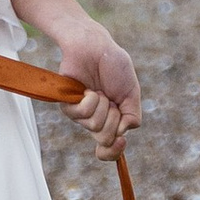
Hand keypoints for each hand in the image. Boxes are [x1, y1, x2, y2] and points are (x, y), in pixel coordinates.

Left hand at [56, 21, 141, 158]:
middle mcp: (96, 120)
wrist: (95, 47)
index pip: (110, 148)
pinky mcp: (67, 104)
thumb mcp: (131, 92)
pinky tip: (88, 89)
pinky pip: (82, 113)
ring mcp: (81, 114)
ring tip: (99, 90)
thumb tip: (122, 135)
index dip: (114, 152)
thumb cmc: (113, 66)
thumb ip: (132, 116)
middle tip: (111, 100)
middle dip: (113, 120)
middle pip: (104, 139)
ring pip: (95, 126)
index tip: (121, 142)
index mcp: (112, 120)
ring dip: (103, 105)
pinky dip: (90, 100)